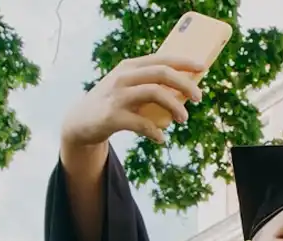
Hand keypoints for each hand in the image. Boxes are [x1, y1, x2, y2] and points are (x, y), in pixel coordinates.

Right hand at [60, 54, 205, 148]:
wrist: (80, 122)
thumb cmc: (112, 103)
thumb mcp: (127, 87)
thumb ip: (148, 83)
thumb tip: (184, 89)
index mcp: (129, 67)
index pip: (161, 59)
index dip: (184, 62)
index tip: (202, 67)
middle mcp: (123, 77)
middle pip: (161, 74)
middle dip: (185, 84)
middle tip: (198, 97)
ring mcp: (117, 96)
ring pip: (155, 94)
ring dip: (175, 107)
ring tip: (183, 119)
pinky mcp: (112, 117)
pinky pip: (142, 124)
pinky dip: (156, 132)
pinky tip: (161, 138)